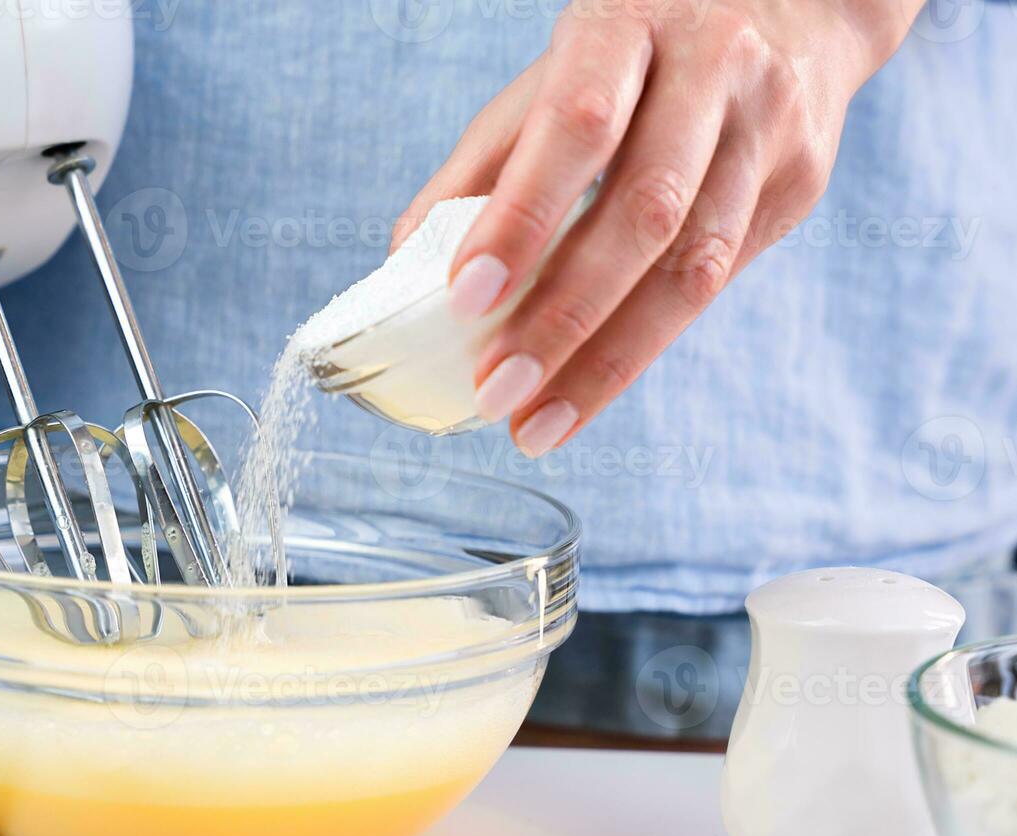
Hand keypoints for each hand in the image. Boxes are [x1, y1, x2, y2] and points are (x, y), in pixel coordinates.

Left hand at [395, 1, 912, 456]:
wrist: (797, 1)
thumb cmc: (637, 53)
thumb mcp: (554, 75)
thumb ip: (482, 166)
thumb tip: (404, 271)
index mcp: (630, 23)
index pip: (577, 124)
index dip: (522, 216)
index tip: (466, 298)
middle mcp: (715, 67)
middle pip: (645, 211)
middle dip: (563, 316)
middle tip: (496, 392)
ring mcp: (770, 128)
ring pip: (695, 265)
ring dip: (607, 360)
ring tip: (536, 422)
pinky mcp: (802, 182)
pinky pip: (722, 282)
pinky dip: (646, 345)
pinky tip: (590, 388)